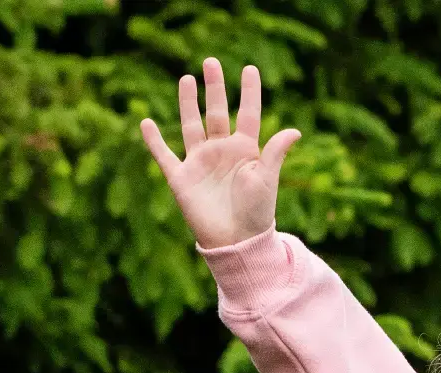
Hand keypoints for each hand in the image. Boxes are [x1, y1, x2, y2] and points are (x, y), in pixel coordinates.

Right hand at [140, 58, 300, 249]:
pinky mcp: (181, 178)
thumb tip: (294, 131)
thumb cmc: (256, 213)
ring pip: (191, 126)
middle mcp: (221, 151)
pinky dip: (153, 140)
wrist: (236, 242)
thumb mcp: (267, 179)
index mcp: (245, 150)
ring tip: (186, 78)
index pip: (247, 114)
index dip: (249, 92)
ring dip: (187, 103)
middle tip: (210, 62)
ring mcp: (200, 162)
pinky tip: (145, 122)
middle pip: (216, 112)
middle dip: (214, 88)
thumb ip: (275, 153)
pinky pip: (164, 155)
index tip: (249, 68)